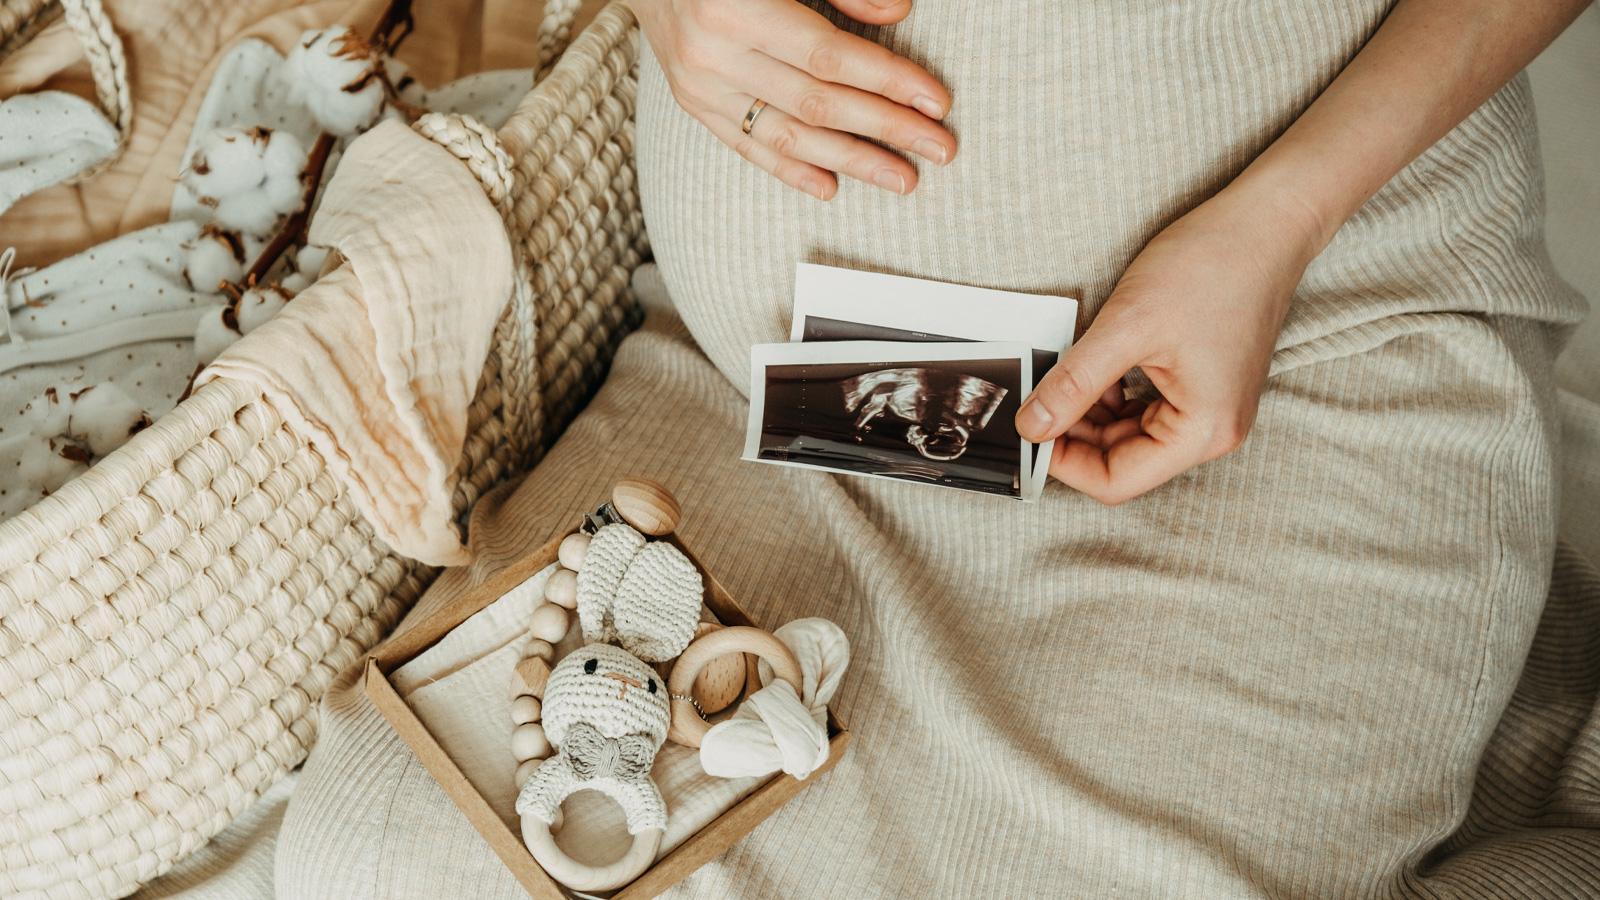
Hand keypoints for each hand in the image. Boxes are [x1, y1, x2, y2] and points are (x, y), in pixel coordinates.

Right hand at [627, 0, 955, 198]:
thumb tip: (898, 10)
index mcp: (739, 5)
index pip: (830, 56)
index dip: (889, 80)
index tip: (936, 102)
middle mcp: (716, 52)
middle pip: (818, 103)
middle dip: (886, 129)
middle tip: (938, 149)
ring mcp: (701, 85)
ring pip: (788, 136)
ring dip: (852, 161)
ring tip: (901, 178)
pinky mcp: (693, 105)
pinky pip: (748, 148)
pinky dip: (791, 170)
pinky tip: (832, 186)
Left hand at [1015, 184, 1327, 504]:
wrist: (1265, 222)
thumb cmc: (1213, 265)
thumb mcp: (1127, 327)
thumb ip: (1075, 384)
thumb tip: (1032, 427)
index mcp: (1203, 431)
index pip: (1117, 481)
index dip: (1066, 462)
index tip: (1030, 431)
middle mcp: (1212, 431)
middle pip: (1122, 460)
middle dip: (1074, 433)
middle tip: (1035, 397)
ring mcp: (1209, 409)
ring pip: (1128, 435)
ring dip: (1089, 411)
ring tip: (1061, 372)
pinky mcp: (1201, 386)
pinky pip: (1144, 409)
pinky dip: (1111, 393)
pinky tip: (1091, 364)